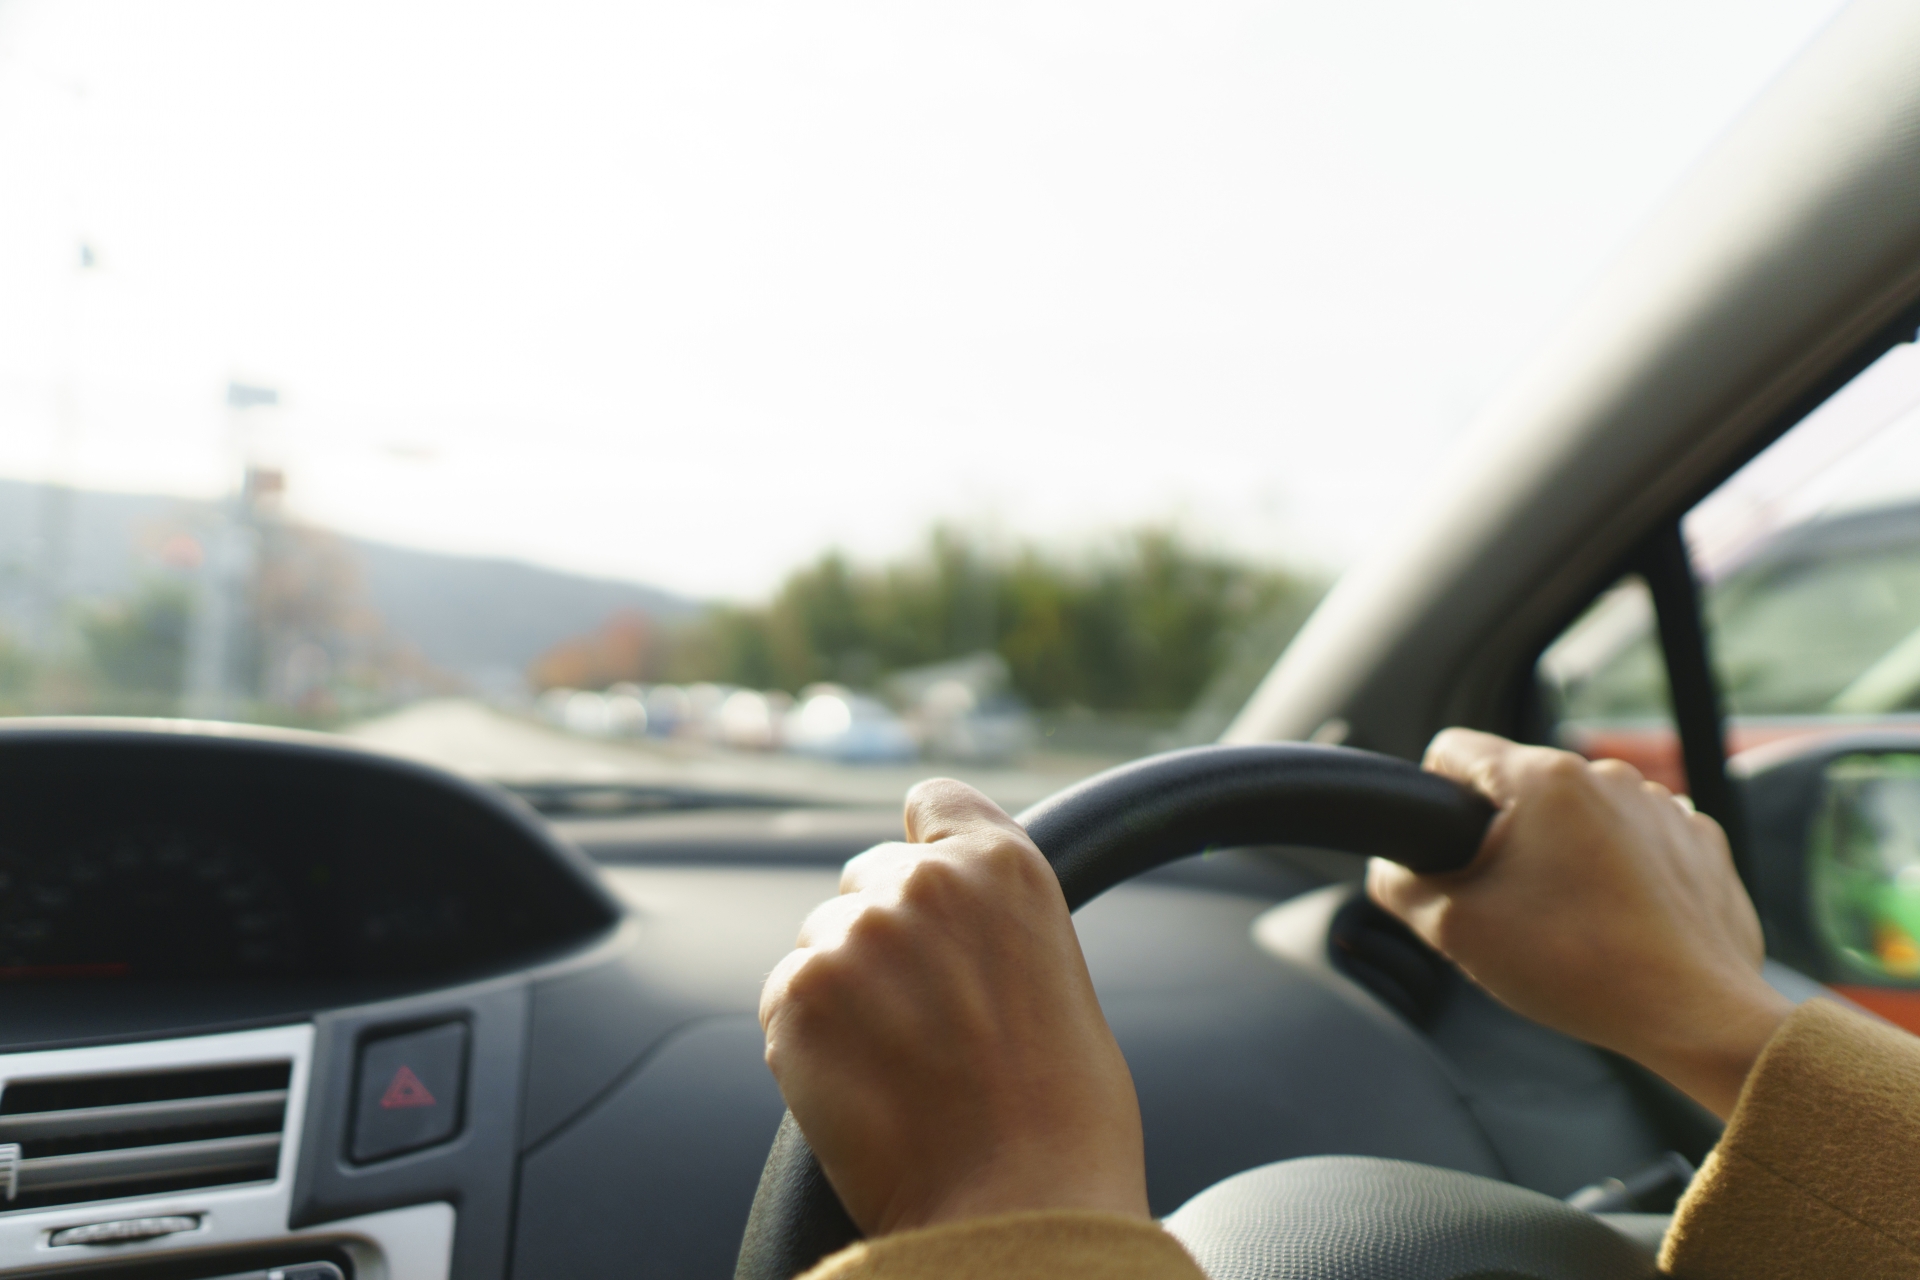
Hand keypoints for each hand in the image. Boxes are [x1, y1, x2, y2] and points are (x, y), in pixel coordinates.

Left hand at [759, 778, 1148, 1235]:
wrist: (1020, 1205)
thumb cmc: (1061, 1114)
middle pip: (867, 879)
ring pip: (822, 940)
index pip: (932, 803)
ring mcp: (853, 935)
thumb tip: (942, 917)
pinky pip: (784, 1000)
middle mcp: (923, 883)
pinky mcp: (796, 996)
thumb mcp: (1056, 971)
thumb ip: (992, 917)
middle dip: (883, 934)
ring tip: (900, 1064)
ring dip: (843, 988)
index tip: (928, 884)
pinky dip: (809, 1040)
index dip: (926, 847)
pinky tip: (863, 1087)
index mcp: (1004, 864)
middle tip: (923, 1018)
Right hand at [1368, 729, 1791, 1119]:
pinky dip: (1621, 877)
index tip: (1450, 853)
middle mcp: (1608, 775)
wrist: (1695, 1016)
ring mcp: (1664, 807)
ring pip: (1581, 818)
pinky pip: (1638, 844)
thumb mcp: (1453, 929)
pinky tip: (1620, 927)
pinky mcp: (1703, 844)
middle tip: (1511, 909)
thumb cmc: (1578, 969)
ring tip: (1571, 925)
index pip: (1454, 751)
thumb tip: (1392, 869)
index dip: (1435, 798)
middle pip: (1522, 791)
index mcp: (1544, 779)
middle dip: (1506, 840)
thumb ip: (1399, 885)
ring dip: (1565, 857)